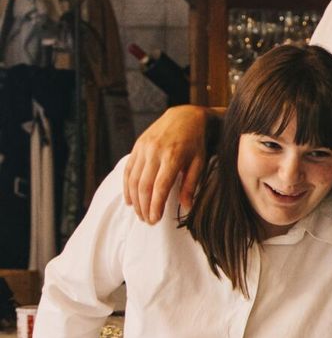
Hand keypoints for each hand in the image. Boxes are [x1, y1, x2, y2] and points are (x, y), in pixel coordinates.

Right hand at [123, 105, 211, 222]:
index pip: (160, 187)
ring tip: (140, 214)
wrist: (185, 116)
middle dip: (144, 206)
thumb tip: (186, 207)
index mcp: (173, 156)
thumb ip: (191, 184)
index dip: (155, 206)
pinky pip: (128, 170)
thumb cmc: (196, 142)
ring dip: (135, 200)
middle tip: (147, 221)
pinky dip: (127, 186)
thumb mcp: (199, 162)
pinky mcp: (137, 146)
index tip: (155, 220)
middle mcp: (155, 152)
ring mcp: (144, 148)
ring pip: (133, 179)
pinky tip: (130, 199)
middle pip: (144, 186)